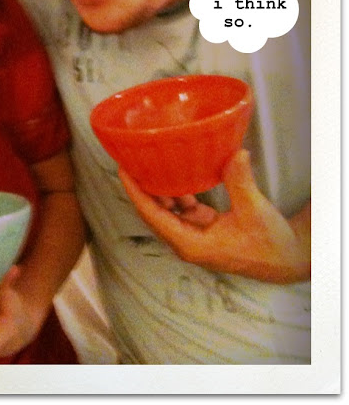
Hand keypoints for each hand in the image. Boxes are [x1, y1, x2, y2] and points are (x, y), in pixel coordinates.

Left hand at [119, 149, 310, 282]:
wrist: (288, 259)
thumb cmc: (270, 242)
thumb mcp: (255, 210)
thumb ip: (241, 182)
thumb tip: (236, 154)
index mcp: (191, 244)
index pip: (153, 216)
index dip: (136, 193)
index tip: (123, 170)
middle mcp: (187, 242)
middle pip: (154, 213)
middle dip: (141, 188)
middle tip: (131, 159)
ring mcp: (195, 235)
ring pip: (167, 210)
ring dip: (158, 189)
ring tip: (148, 163)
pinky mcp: (204, 228)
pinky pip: (182, 209)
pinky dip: (177, 192)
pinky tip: (175, 174)